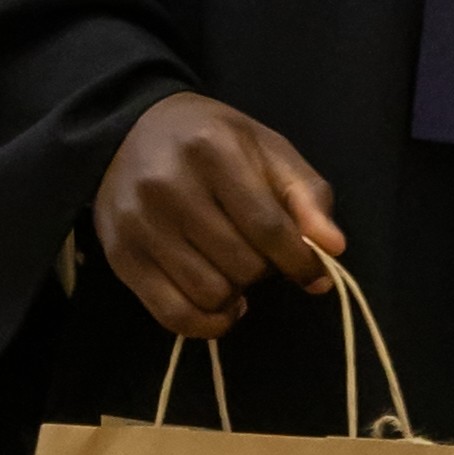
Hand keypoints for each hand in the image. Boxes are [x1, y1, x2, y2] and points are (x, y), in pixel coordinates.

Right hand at [94, 94, 345, 339]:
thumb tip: (332, 249)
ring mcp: (140, 225)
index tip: (313, 273)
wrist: (128, 132)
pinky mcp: (121, 257)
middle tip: (258, 254)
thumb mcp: (266, 149)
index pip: (268, 228)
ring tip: (234, 272)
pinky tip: (219, 304)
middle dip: (264, 270)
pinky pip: (173, 316)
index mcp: (212, 152)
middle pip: (242, 265)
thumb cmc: (209, 141)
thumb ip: (306, 195)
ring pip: (210, 294)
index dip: (300, 261)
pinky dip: (207, 323)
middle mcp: (169, 187)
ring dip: (236, 295)